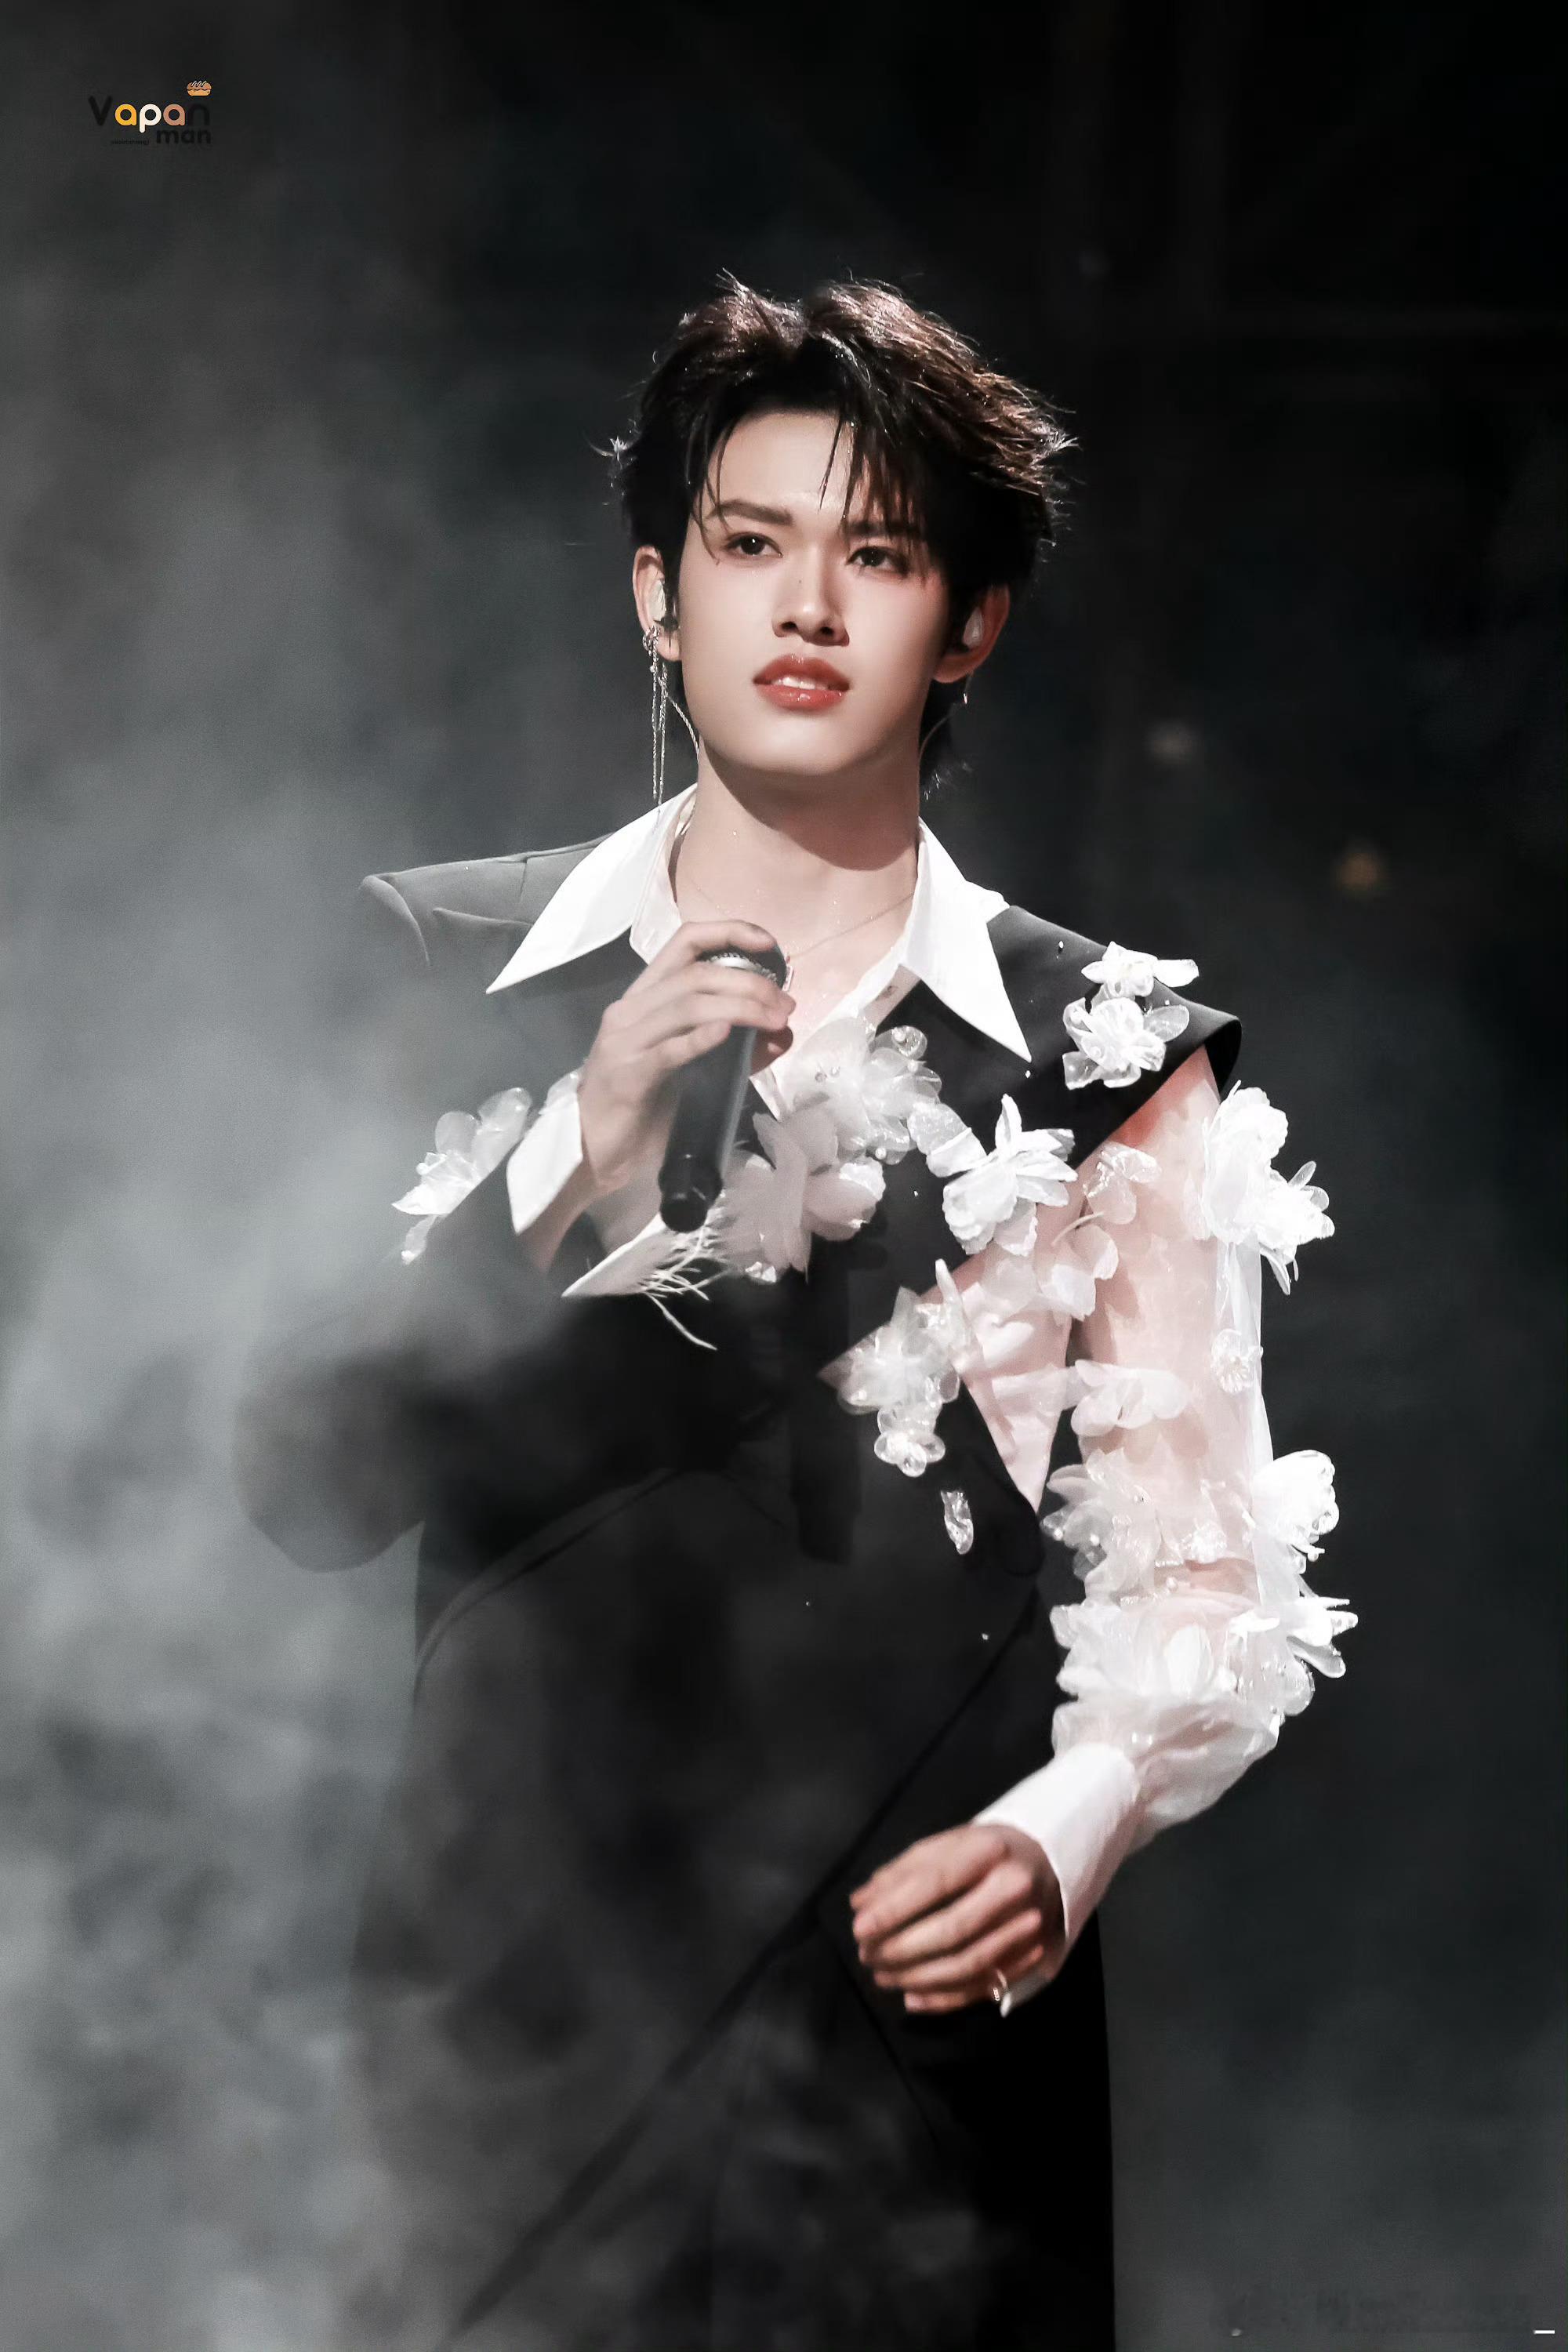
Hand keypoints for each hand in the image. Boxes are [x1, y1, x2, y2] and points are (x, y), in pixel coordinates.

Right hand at [576, 919, 794, 1196]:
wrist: (595, 1150)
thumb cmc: (643, 1105)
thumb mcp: (693, 1068)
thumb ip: (738, 1048)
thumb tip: (784, 1032)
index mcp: (645, 997)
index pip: (684, 943)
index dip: (728, 932)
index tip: (768, 944)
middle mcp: (631, 1009)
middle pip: (696, 975)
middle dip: (750, 983)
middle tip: (784, 1005)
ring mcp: (625, 1040)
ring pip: (687, 1005)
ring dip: (741, 1008)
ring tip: (774, 1021)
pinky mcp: (628, 1075)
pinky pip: (668, 1050)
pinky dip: (700, 1038)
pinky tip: (726, 1033)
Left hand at [849, 1824, 1063, 2014]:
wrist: (1049, 1863)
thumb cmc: (985, 1852)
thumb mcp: (946, 1844)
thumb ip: (902, 1872)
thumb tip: (860, 1904)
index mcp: (989, 1851)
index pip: (934, 1883)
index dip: (894, 1910)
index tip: (859, 1928)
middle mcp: (1014, 1889)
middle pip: (952, 1930)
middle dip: (902, 1949)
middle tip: (868, 1956)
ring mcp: (1029, 1926)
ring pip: (967, 1965)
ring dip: (918, 1978)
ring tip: (884, 1976)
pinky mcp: (1035, 1956)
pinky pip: (985, 1987)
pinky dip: (944, 1999)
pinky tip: (912, 1996)